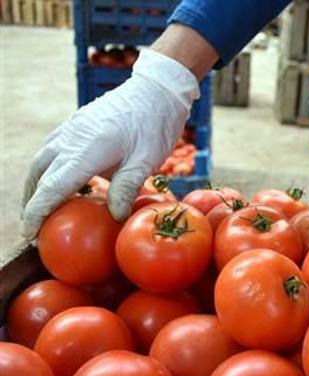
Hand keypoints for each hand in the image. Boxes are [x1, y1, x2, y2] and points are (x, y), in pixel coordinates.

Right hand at [21, 49, 199, 238]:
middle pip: (40, 176)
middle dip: (31, 204)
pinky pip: (51, 148)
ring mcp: (71, 129)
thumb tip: (115, 216)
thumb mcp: (148, 159)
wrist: (156, 88)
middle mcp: (71, 138)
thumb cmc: (156, 124)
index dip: (37, 212)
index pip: (52, 187)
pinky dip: (45, 168)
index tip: (30, 233)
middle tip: (33, 228)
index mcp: (87, 150)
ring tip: (36, 207)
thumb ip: (128, 187)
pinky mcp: (76, 124)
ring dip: (34, 185)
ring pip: (40, 161)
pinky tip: (53, 180)